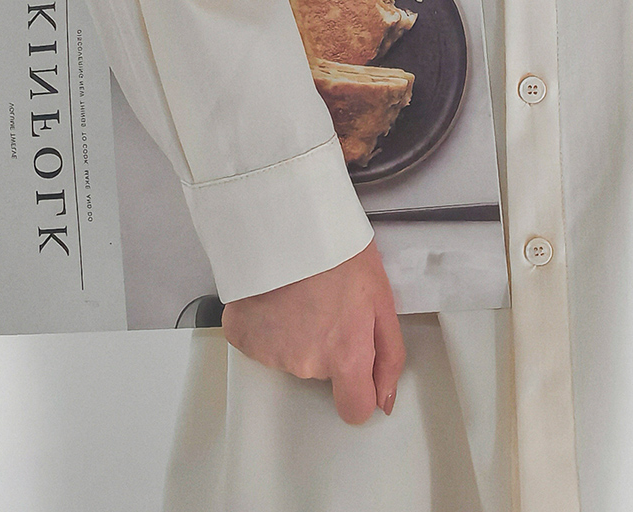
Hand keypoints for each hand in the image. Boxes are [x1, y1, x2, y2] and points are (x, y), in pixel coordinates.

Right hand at [221, 239, 404, 424]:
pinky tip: (279, 298)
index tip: (356, 369)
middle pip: (322, 374)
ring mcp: (271, 353)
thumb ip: (389, 354)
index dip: (358, 390)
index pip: (354, 409)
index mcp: (346, 356)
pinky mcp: (243, 337)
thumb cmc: (340, 252)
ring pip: (291, 356)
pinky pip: (261, 342)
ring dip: (299, 333)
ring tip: (304, 294)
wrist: (291, 223)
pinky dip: (269, 324)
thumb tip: (386, 398)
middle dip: (330, 346)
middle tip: (330, 305)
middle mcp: (307, 364)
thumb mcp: (383, 298)